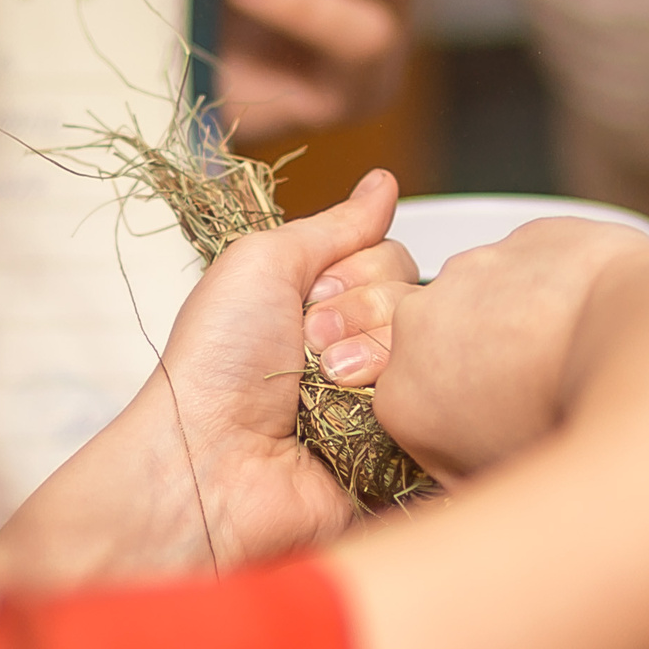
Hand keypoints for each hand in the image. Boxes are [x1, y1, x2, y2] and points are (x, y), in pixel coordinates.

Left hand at [0, 170, 406, 621]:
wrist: (209, 464)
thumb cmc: (217, 364)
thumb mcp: (262, 263)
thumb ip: (333, 225)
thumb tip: (382, 184)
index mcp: (321, 305)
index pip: (391, 258)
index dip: (359, 270)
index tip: (311, 296)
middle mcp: (356, 350)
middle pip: (418, 299)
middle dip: (365, 312)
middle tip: (312, 347)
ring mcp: (380, 403)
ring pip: (430, 350)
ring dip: (376, 358)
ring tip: (326, 386)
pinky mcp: (399, 452)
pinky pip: (438, 409)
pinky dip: (402, 405)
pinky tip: (361, 418)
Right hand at [366, 219, 648, 480]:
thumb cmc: (579, 422)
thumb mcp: (506, 482)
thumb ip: (469, 478)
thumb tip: (478, 491)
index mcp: (404, 396)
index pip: (415, 422)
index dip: (458, 442)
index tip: (498, 450)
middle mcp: (422, 323)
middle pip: (443, 353)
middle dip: (479, 372)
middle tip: (538, 400)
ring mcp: (476, 268)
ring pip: (487, 300)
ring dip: (518, 324)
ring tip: (575, 357)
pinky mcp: (529, 234)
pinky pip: (538, 265)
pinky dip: (561, 287)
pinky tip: (597, 320)